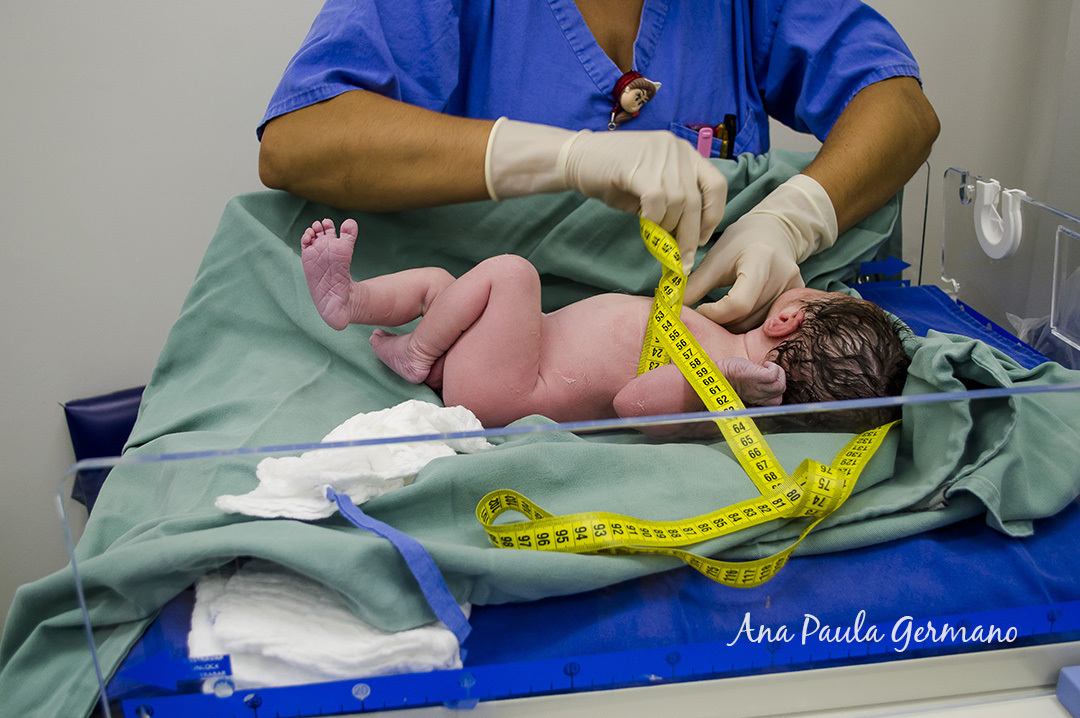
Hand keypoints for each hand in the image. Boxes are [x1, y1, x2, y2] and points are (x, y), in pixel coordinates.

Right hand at [485, 118, 726, 272]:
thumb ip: (672, 202)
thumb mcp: (651, 184)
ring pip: (678, 203)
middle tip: (683, 259)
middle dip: (690, 234)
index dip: (712, 215)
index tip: (701, 238)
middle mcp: (677, 150)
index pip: (716, 185)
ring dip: (668, 228)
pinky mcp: (639, 166)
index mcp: (685, 153)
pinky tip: (644, 224)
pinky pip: (656, 201)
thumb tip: (687, 237)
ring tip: (656, 237)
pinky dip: (653, 219)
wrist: (576, 158)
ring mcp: (659, 155)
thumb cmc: (612, 175)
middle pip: (696, 200)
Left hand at [685, 174, 837, 331]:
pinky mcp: (796, 299)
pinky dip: (748, 324)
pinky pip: (767, 323)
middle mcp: (783, 276)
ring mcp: (793, 289)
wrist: (774, 232)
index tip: (698, 311)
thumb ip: (695, 285)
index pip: (738, 304)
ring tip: (719, 314)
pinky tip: (736, 316)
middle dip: (720, 322)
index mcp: (760, 260)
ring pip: (756, 325)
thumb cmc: (740, 244)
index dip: (714, 314)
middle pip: (747, 318)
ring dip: (732, 325)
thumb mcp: (715, 259)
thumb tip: (671, 308)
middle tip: (704, 315)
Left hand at [717, 358, 785, 406]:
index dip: (776, 390)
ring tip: (768, 368)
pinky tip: (766, 365)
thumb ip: (756, 388)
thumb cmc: (730, 377)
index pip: (776, 401)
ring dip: (779, 374)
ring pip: (780, 386)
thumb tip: (766, 380)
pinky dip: (774, 368)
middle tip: (769, 371)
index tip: (768, 382)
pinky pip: (773, 375)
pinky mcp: (756, 377)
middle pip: (780, 392)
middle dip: (779, 379)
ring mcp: (758, 387)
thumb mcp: (746, 387)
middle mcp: (759, 396)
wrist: (719, 374)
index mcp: (757, 399)